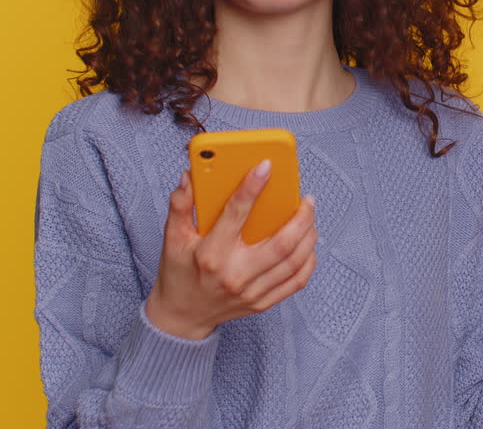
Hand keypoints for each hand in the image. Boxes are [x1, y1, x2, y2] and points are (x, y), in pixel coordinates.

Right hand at [144, 160, 317, 339]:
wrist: (181, 316)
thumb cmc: (178, 273)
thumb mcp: (172, 238)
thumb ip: (180, 205)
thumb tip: (190, 176)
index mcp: (211, 254)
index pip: (236, 214)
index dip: (252, 187)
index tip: (266, 166)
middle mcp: (235, 274)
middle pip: (281, 243)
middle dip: (301, 217)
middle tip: (307, 199)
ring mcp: (251, 292)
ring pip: (294, 261)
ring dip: (309, 236)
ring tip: (310, 217)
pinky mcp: (262, 303)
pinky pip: (296, 281)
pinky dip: (308, 261)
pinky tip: (309, 244)